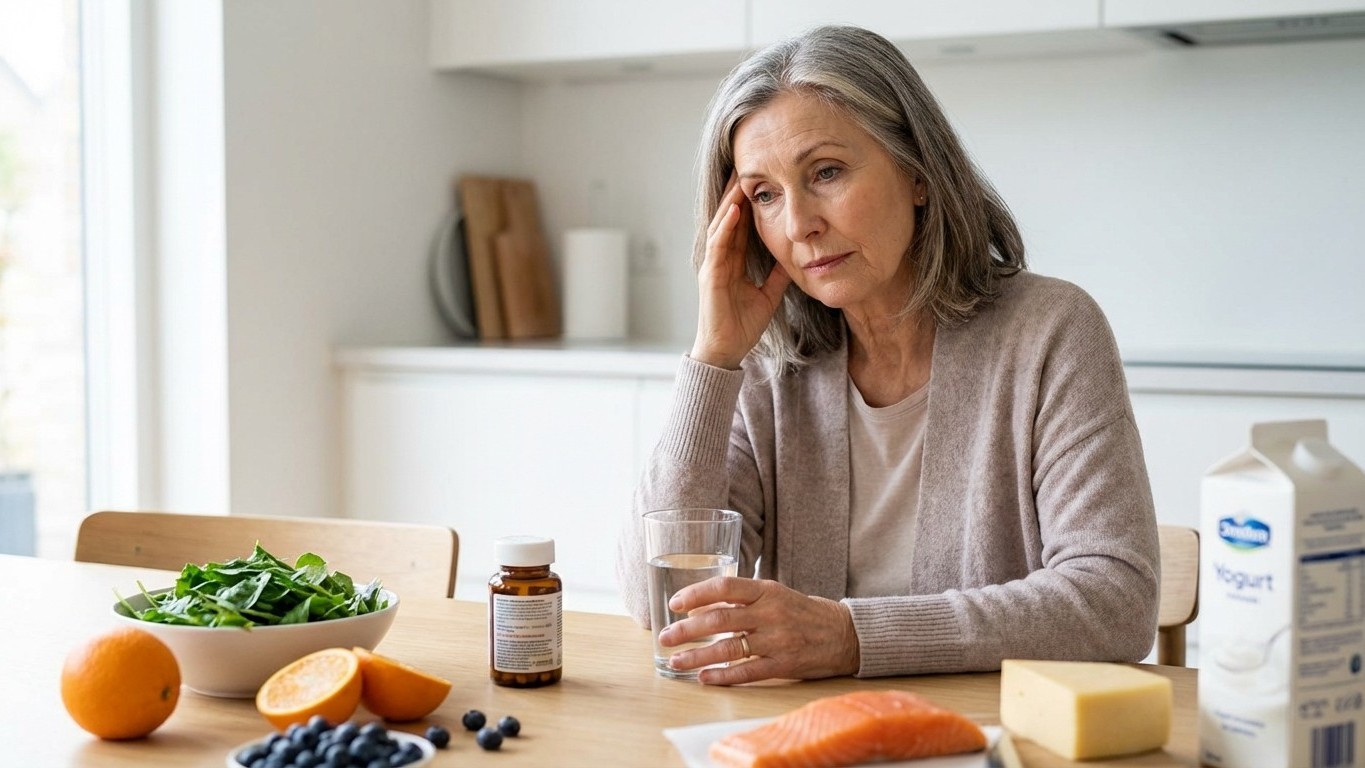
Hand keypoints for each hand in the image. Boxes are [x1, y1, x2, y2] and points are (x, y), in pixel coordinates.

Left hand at [657, 577, 859, 684]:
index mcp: (767, 590)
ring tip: (675, 661)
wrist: (845, 634)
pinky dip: (723, 676)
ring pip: (728, 648)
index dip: (696, 594)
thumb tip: (702, 609)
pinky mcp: (784, 664)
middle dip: (687, 630)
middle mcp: (770, 613)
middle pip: (719, 620)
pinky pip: (747, 671)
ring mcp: (777, 640)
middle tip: (664, 636)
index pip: (725, 588)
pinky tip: (704, 678)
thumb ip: (744, 600)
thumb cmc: (804, 612)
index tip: (674, 603)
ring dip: (697, 656)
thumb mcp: (777, 595)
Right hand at [689, 174, 792, 369]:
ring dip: (730, 200)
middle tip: (748, 164)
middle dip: (737, 192)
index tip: (761, 180)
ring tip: (741, 177)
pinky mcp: (710, 276)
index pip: (741, 224)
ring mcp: (714, 265)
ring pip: (722, 225)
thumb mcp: (768, 294)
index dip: (750, 202)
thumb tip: (796, 258)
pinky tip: (734, 209)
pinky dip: (726, 226)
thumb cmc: (742, 325)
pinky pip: (718, 245)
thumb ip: (777, 275)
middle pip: (729, 218)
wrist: (727, 350)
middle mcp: (721, 258)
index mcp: (733, 261)